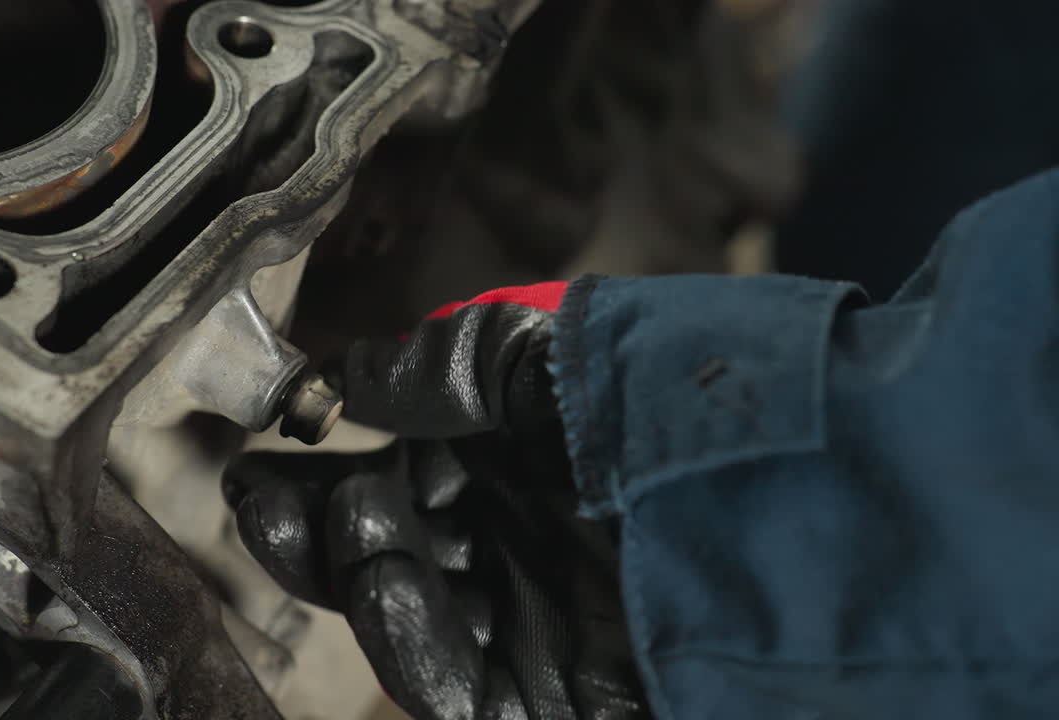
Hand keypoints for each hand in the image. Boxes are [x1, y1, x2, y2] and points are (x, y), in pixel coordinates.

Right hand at [224, 283, 648, 719]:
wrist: (808, 487)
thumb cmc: (681, 405)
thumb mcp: (554, 352)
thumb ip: (449, 364)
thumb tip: (356, 372)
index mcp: (511, 471)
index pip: (390, 486)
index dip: (317, 482)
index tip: (258, 467)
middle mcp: (518, 548)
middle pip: (386, 563)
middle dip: (318, 537)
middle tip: (266, 504)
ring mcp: (541, 626)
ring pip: (412, 630)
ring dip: (362, 585)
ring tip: (350, 530)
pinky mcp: (565, 699)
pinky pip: (466, 695)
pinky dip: (416, 654)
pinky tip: (389, 592)